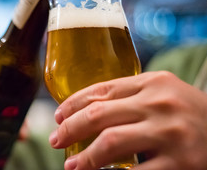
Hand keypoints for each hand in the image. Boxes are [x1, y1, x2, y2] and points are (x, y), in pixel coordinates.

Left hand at [49, 71, 206, 169]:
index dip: (73, 104)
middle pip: (100, 114)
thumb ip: (130, 97)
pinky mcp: (182, 163)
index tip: (57, 116)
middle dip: (71, 129)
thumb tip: (84, 110)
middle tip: (55, 140)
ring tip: (71, 166)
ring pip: (111, 142)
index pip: (102, 89)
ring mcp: (171, 133)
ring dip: (85, 157)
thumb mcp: (162, 95)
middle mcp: (161, 104)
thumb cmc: (189, 114)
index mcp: (154, 82)